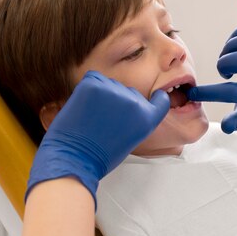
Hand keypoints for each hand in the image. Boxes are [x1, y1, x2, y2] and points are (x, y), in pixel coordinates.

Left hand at [26, 70, 169, 204]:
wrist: (75, 158)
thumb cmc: (100, 155)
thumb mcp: (131, 139)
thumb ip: (137, 119)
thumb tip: (130, 105)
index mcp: (146, 118)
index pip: (161, 100)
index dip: (156, 98)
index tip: (154, 95)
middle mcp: (134, 102)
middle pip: (130, 92)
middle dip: (119, 101)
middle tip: (105, 119)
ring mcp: (113, 91)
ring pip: (110, 84)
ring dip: (103, 94)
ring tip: (92, 116)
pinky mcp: (93, 85)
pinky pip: (94, 78)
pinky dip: (89, 87)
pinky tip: (84, 105)